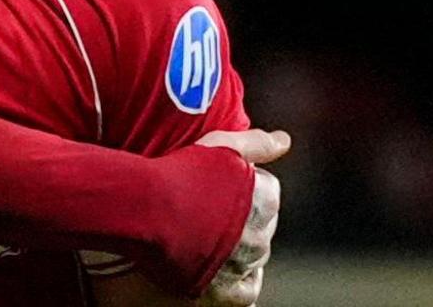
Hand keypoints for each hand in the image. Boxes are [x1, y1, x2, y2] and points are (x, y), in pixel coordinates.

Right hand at [195, 129, 287, 305]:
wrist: (148, 211)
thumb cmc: (179, 173)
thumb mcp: (219, 144)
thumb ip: (256, 143)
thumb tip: (285, 140)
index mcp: (266, 199)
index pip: (267, 192)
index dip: (242, 187)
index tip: (217, 186)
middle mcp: (262, 234)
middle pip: (259, 226)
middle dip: (241, 220)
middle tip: (207, 211)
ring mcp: (245, 264)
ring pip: (252, 257)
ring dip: (237, 248)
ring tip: (205, 236)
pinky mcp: (228, 290)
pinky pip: (246, 291)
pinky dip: (240, 282)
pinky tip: (224, 273)